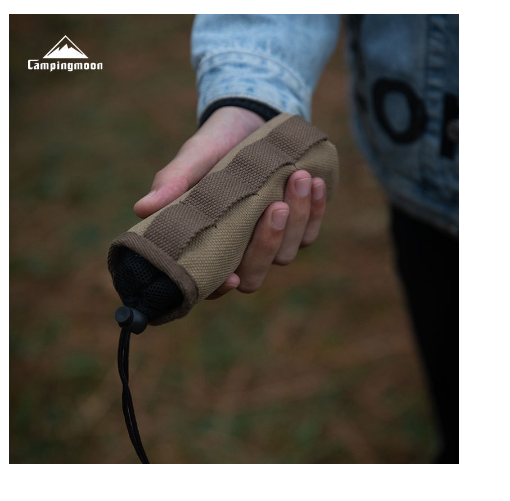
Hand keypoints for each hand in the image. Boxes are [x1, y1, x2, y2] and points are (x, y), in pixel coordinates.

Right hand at [134, 107, 326, 298]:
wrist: (250, 123)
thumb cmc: (216, 147)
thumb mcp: (195, 159)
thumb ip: (174, 183)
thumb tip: (142, 208)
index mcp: (212, 243)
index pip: (211, 281)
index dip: (219, 287)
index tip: (231, 278)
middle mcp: (242, 250)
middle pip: (255, 275)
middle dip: (267, 245)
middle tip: (274, 206)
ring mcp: (271, 241)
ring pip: (286, 254)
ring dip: (297, 218)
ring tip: (297, 176)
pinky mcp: (298, 226)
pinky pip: (311, 232)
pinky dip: (316, 209)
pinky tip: (314, 181)